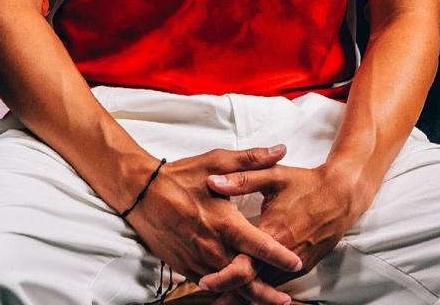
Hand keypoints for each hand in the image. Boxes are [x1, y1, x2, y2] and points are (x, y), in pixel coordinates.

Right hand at [128, 145, 301, 304]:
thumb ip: (251, 160)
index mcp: (225, 222)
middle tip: (285, 299)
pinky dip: (224, 290)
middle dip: (266, 292)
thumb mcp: (217, 161)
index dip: (280, 256)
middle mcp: (213, 247)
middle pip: (244, 277)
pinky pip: (209, 283)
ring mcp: (198, 260)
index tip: (297, 261)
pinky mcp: (185, 266)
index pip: (259, 245)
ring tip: (267, 300)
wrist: (142, 193)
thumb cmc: (182, 176)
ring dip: (247, 295)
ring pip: (227, 285)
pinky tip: (235, 292)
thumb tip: (280, 150)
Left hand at [198, 160, 361, 303]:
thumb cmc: (307, 183)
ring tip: (223, 299)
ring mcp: (295, 264)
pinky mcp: (304, 266)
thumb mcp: (274, 176)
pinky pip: (279, 282)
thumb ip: (242, 179)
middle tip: (208, 295)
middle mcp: (284, 255)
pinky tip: (250, 289)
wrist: (342, 195)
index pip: (243, 265)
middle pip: (252, 284)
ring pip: (266, 287)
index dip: (223, 277)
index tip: (204, 281)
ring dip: (245, 294)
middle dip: (229, 293)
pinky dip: (263, 288)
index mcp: (273, 233)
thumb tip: (212, 181)